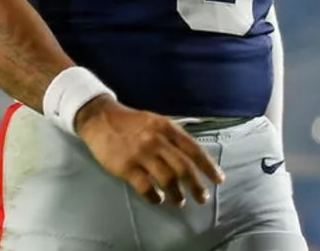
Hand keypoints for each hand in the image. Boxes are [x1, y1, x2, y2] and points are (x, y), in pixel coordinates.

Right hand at [75, 95, 224, 207]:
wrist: (100, 119)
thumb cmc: (132, 122)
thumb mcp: (156, 121)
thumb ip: (173, 137)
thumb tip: (193, 158)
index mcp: (167, 127)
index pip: (194, 150)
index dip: (208, 166)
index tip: (218, 180)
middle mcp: (156, 140)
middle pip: (183, 167)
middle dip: (196, 185)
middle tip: (202, 198)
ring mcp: (141, 154)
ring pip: (167, 179)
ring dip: (177, 194)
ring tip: (180, 201)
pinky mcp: (126, 167)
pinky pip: (146, 187)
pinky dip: (155, 197)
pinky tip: (158, 199)